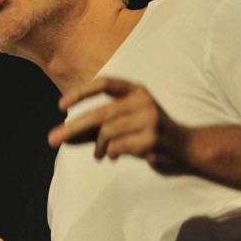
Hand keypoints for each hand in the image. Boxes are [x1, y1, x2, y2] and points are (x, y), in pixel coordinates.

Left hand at [47, 76, 189, 174]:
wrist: (186, 148)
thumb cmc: (149, 135)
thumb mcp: (124, 125)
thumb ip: (96, 129)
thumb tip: (64, 136)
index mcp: (136, 91)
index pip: (104, 84)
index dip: (81, 92)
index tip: (61, 105)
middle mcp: (144, 101)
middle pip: (100, 113)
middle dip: (73, 127)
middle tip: (53, 139)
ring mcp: (150, 120)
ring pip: (107, 132)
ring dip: (98, 147)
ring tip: (100, 154)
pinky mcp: (152, 140)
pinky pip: (118, 147)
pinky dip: (110, 153)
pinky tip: (114, 156)